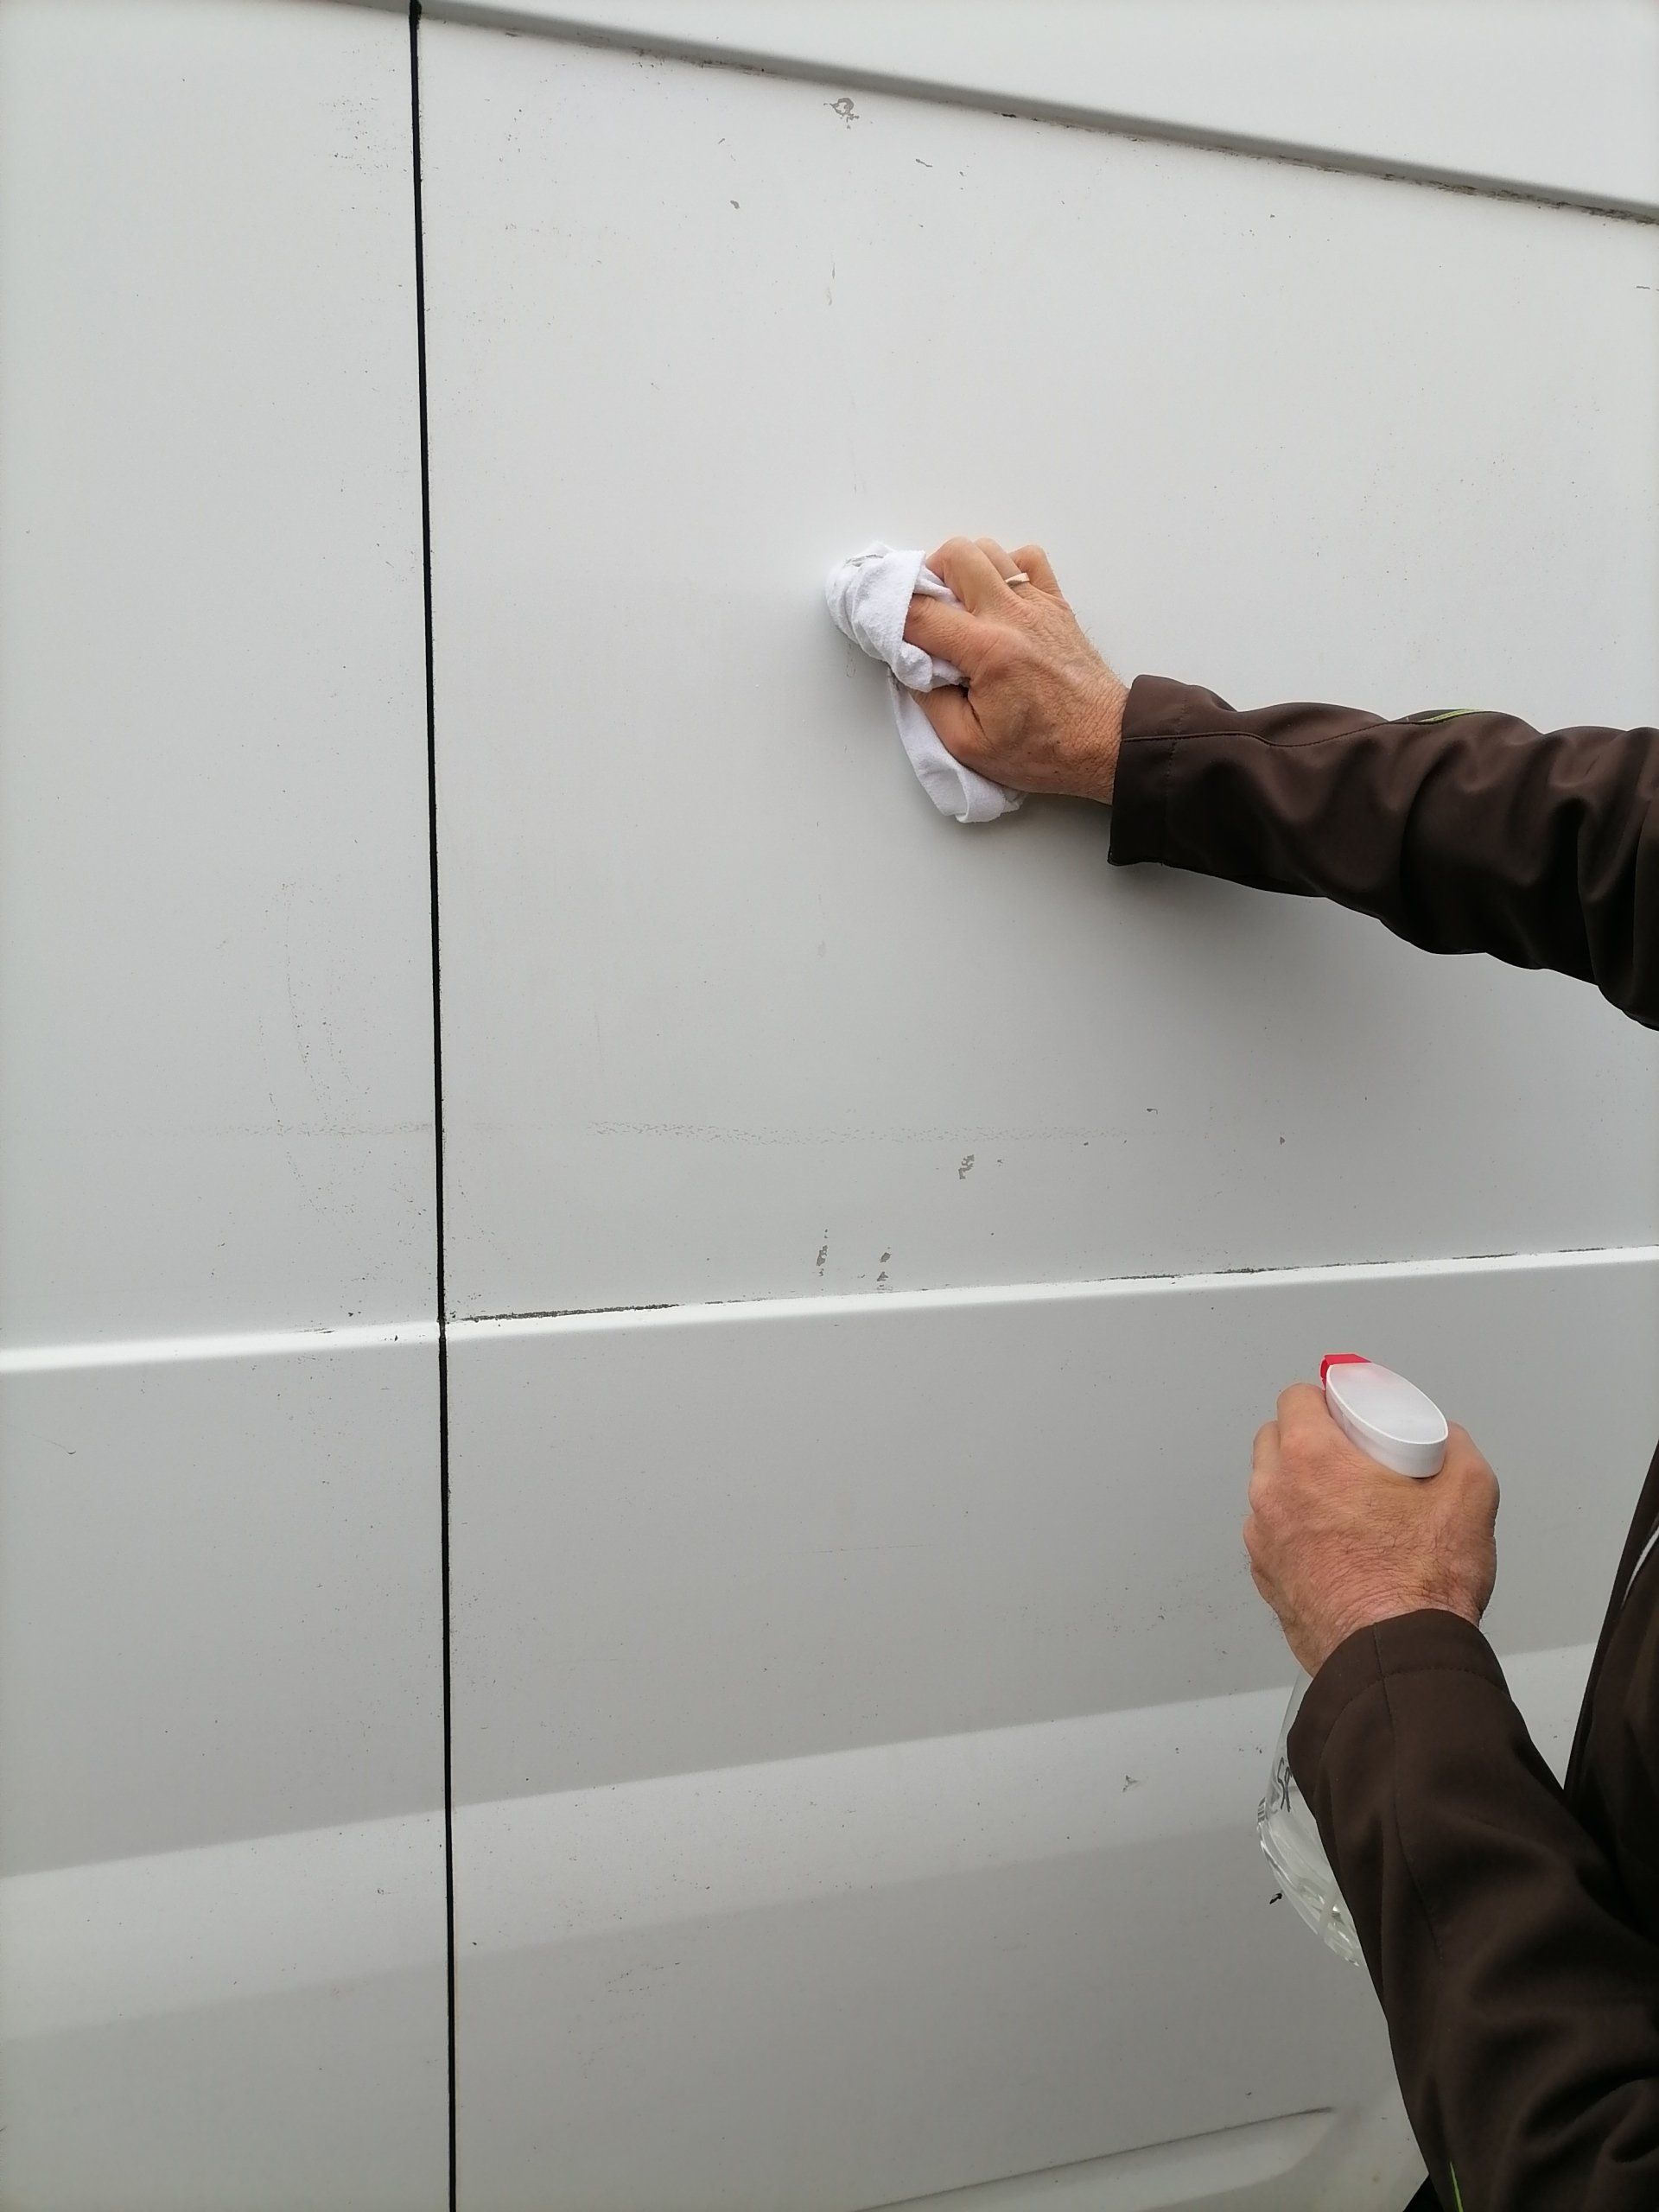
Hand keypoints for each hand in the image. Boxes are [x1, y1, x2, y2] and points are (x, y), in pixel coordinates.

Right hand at [902, 537, 1127, 803]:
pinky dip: (1004, 568)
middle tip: (922, 611)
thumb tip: (911, 667)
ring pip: (989, 550)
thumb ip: (930, 701)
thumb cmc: (1044, 751)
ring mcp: (1038, 605)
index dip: (890, 615)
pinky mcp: (1057, 605)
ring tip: (955, 605)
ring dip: (963, 569)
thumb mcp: (969, 745)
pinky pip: (1026, 559)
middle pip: (955, 555)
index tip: (879, 626)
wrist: (1105, 744)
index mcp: (988, 651)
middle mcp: (1013, 616)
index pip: (921, 613)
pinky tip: (995, 598)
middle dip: (926, 577)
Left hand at [1244, 1384, 1498, 1675]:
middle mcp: (1273, 1493)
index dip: (1325, 1401)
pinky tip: (1334, 1548)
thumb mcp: (1470, 1494)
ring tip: (1347, 1507)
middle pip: (1276, 1440)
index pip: (1296, 1399)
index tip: (1350, 1416)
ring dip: (1298, 1488)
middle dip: (1309, 1440)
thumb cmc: (1423, 1581)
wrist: (1396, 1659)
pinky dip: (1295, 1532)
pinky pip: (1272, 1537)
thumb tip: (1445, 1438)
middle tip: (1352, 1459)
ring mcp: (1263, 1540)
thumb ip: (1457, 1449)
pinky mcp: (1265, 1579)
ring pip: (1270, 1491)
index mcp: (1311, 1459)